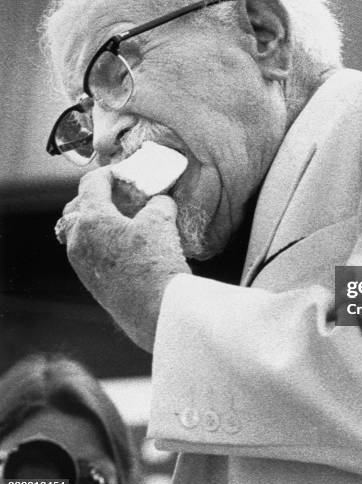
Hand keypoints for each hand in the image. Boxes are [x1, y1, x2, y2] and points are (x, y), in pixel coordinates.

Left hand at [55, 167, 190, 351]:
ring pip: (79, 232)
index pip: (91, 184)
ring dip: (96, 221)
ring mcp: (81, 264)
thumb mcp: (162, 222)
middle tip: (118, 195)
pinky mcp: (91, 282)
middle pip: (76, 208)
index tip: (121, 172)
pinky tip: (125, 244)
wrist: (156, 311)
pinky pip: (87, 251)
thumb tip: (159, 201)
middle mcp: (78, 240)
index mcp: (92, 219)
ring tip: (122, 220)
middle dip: (95, 197)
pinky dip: (100, 241)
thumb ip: (158, 203)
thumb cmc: (156, 263)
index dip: (108, 173)